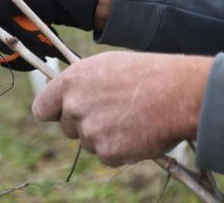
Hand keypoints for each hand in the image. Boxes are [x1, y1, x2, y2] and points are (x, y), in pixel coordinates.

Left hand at [32, 51, 211, 165]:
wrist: (180, 93)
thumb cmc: (148, 74)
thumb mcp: (106, 66)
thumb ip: (82, 83)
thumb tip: (69, 97)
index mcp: (71, 81)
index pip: (42, 108)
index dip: (54, 113)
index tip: (63, 114)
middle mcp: (74, 106)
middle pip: (68, 128)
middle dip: (86, 124)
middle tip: (115, 112)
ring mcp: (90, 130)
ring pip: (89, 143)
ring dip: (107, 137)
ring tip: (132, 118)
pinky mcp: (107, 151)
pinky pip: (108, 157)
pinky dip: (122, 151)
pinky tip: (138, 133)